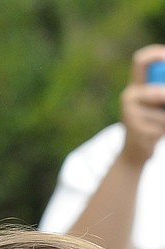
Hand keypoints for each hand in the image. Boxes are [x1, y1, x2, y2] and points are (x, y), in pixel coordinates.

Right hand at [121, 45, 164, 161]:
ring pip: (162, 109)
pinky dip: (164, 129)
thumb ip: (162, 86)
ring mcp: (128, 113)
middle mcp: (128, 96)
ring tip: (163, 122)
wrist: (134, 152)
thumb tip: (164, 92)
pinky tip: (159, 132)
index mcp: (135, 85)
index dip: (156, 54)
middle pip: (160, 92)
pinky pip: (160, 124)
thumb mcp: (159, 102)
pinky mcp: (133, 129)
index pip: (140, 61)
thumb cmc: (153, 122)